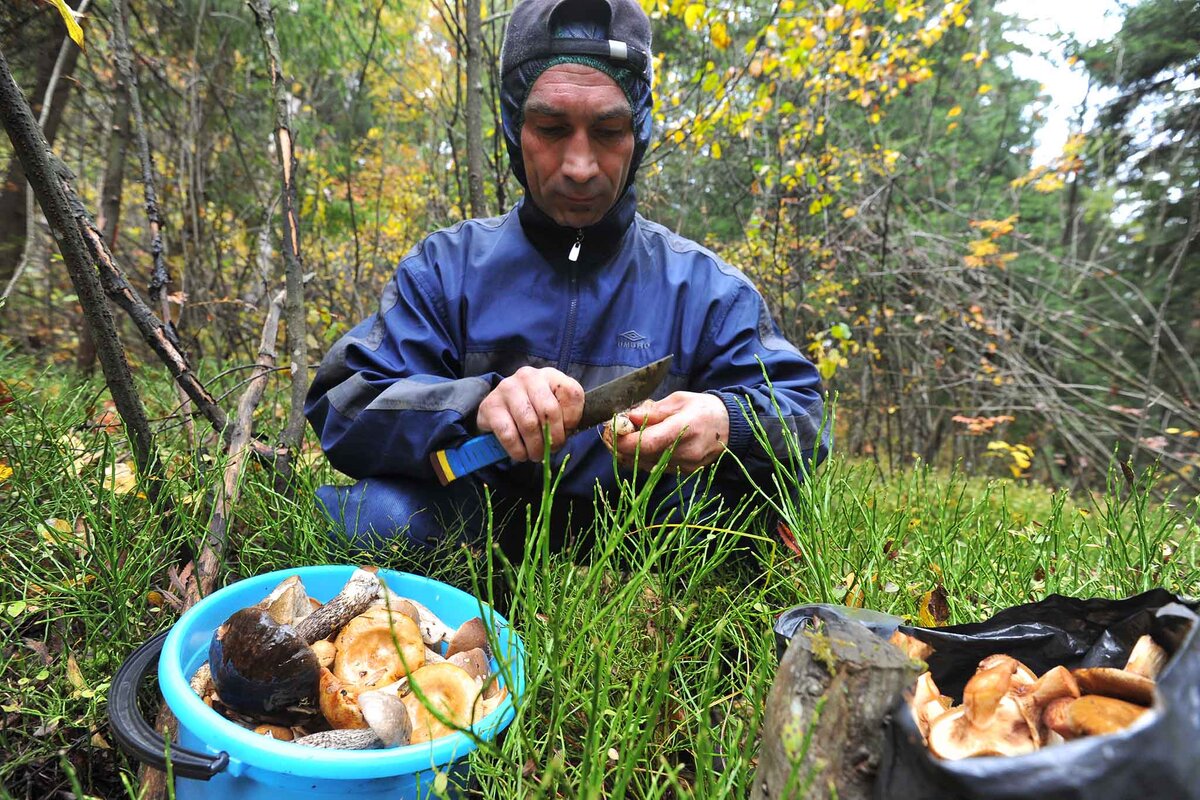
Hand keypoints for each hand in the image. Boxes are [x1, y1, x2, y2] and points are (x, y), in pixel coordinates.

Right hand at [476, 367, 583, 461]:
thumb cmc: (534, 410)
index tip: (567, 432)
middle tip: (550, 450)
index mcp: (550, 375)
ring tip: (536, 454)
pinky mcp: (490, 405)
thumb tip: (564, 436)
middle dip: (553, 438)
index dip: (573, 419)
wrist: (500, 409)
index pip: (571, 394)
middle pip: (549, 411)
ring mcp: (507, 388)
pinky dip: (518, 450)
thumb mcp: (556, 408)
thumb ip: (567, 417)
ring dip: (535, 447)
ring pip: (528, 424)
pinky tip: (521, 454)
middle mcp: (528, 376)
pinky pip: (508, 434)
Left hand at [610, 391, 729, 472]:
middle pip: (642, 456)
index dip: (624, 441)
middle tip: (610, 432)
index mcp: (684, 428)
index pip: (648, 442)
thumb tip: (629, 418)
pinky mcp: (683, 472)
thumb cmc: (703, 408)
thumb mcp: (679, 400)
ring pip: (645, 464)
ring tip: (623, 436)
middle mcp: (684, 452)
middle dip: (621, 446)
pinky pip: (655, 467)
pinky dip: (642, 457)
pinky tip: (639, 445)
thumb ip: (653, 411)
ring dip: (630, 453)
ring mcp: (684, 465)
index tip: (611, 432)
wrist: (730, 426)